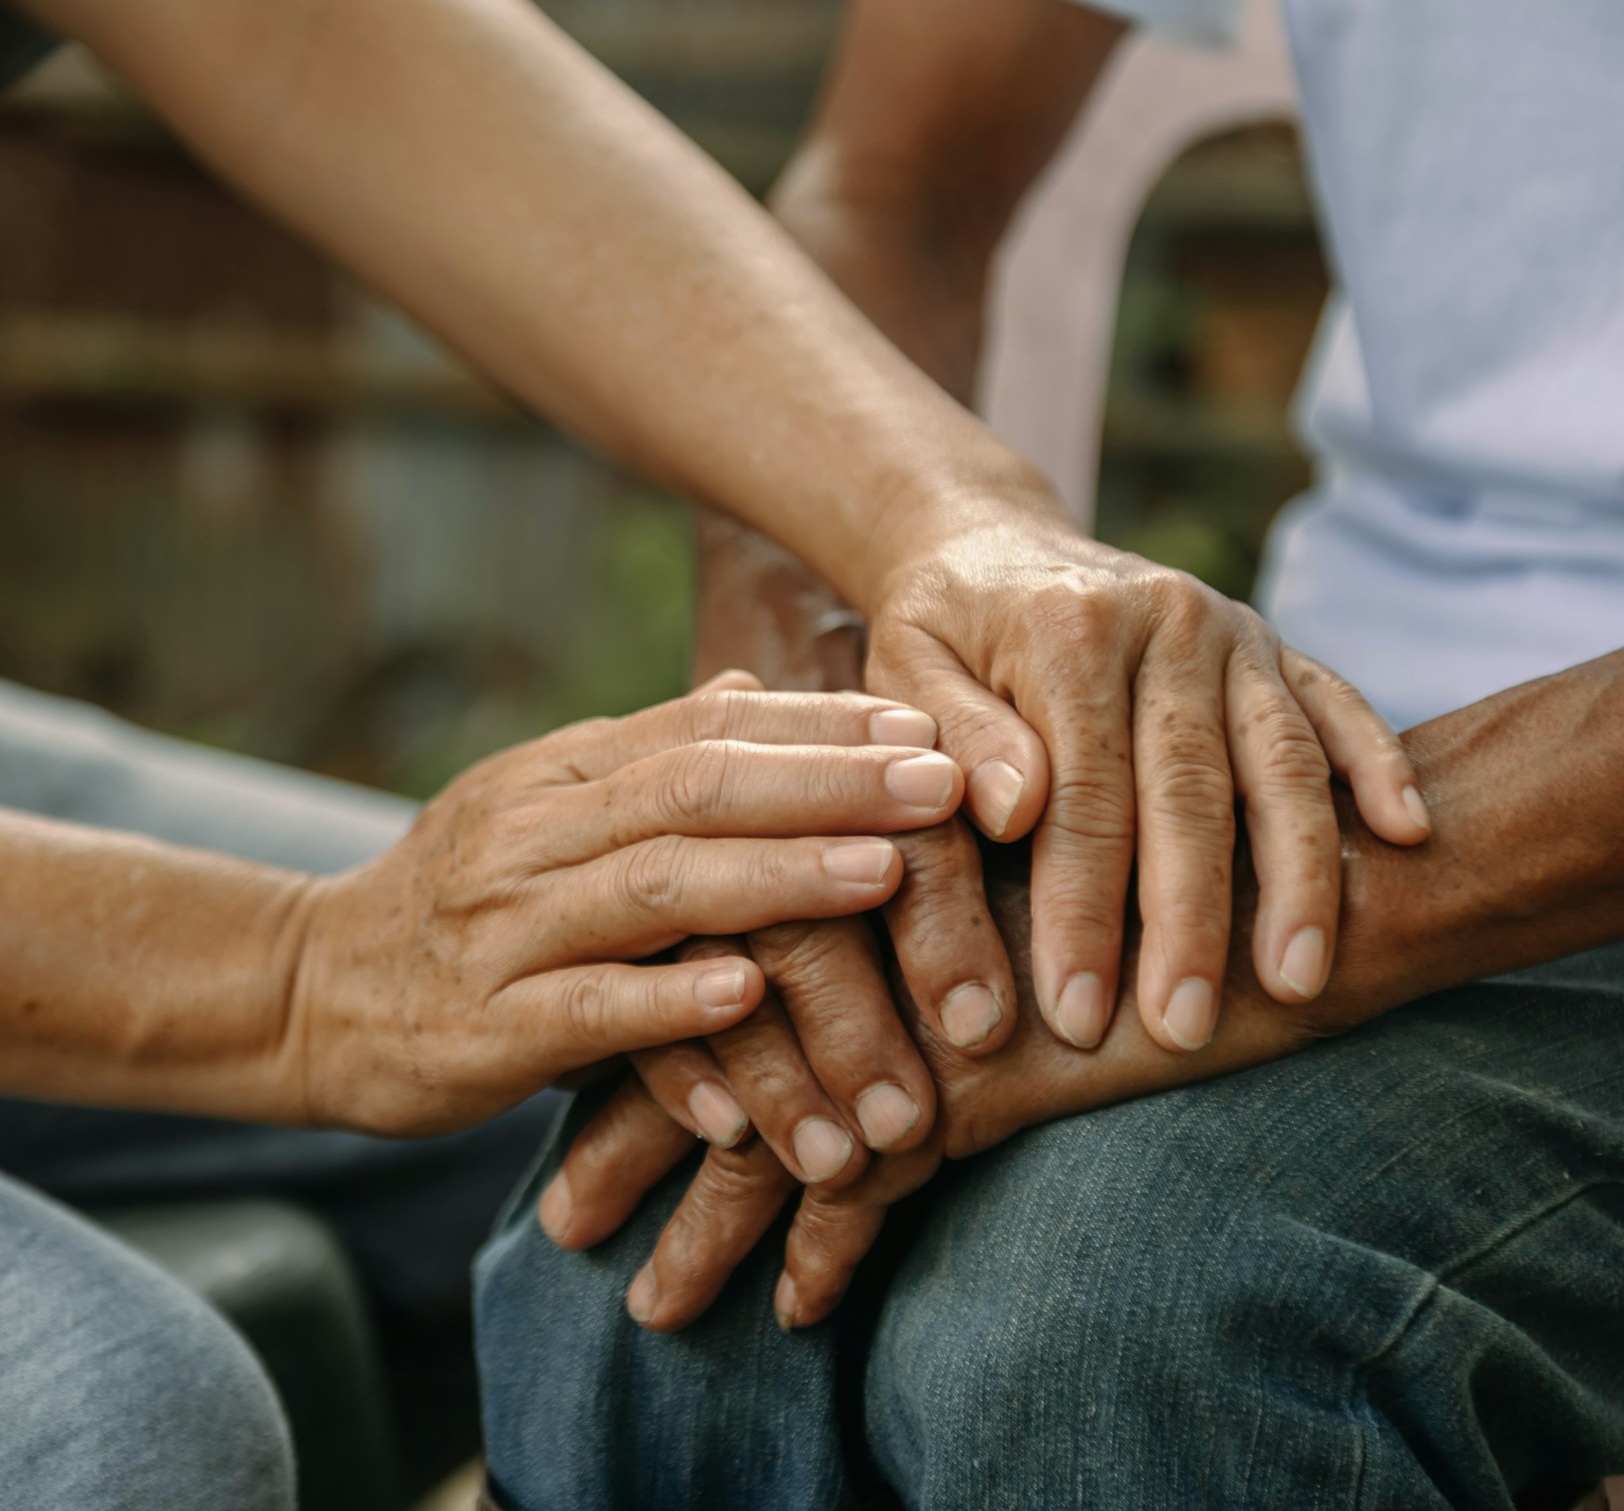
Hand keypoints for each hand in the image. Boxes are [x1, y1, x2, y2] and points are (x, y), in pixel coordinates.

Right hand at [284, 680, 960, 1136]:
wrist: (309, 990)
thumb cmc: (460, 898)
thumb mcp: (542, 805)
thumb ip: (648, 757)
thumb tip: (752, 687)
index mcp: (560, 773)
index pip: (704, 726)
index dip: (819, 724)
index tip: (924, 724)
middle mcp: (534, 832)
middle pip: (696, 789)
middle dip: (829, 783)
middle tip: (941, 785)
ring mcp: (506, 927)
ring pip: (654, 887)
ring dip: (776, 878)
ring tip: (883, 875)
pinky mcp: (483, 1029)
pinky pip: (585, 1010)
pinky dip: (669, 1003)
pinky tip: (749, 996)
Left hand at [540, 827, 1396, 1332]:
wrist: (1318, 869)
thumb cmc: (1158, 816)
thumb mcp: (1016, 804)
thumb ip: (902, 819)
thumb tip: (775, 838)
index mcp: (866, 836)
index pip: (721, 929)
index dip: (642, 1019)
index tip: (563, 1098)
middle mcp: (885, 912)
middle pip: (726, 1029)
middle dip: (643, 1135)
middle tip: (562, 1228)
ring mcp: (933, 989)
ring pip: (790, 1110)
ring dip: (723, 1217)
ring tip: (648, 1308)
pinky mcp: (1004, 1063)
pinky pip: (898, 1167)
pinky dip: (844, 1237)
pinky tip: (803, 1310)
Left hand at [634, 502, 1423, 1226]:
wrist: (992, 545)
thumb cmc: (939, 632)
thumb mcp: (904, 667)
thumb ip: (954, 736)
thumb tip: (1013, 810)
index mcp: (1071, 627)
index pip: (1085, 790)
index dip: (1084, 908)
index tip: (1077, 1013)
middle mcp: (1166, 618)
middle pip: (1191, 786)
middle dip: (1191, 918)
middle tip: (1183, 1030)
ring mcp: (1233, 631)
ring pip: (1281, 758)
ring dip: (1299, 873)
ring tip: (1298, 982)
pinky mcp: (1276, 643)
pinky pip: (1339, 703)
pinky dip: (1378, 763)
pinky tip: (1410, 834)